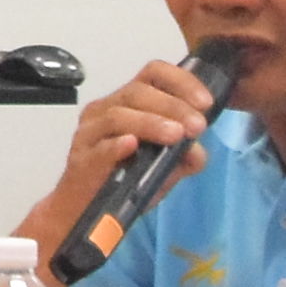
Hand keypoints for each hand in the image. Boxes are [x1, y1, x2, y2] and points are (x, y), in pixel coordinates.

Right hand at [16, 58, 225, 251]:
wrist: (85, 212)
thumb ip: (183, 157)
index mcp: (127, 103)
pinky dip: (117, 145)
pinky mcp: (80, 158)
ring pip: (119, 115)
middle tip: (197, 126)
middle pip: (137, 92)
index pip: (153, 74)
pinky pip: (99, 146)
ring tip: (176, 136)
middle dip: (173, 106)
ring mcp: (90, 133)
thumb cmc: (123, 182)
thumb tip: (197, 151)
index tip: (205, 103)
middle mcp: (105, 109)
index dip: (181, 82)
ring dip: (151, 122)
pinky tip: (132, 146)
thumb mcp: (162, 168)